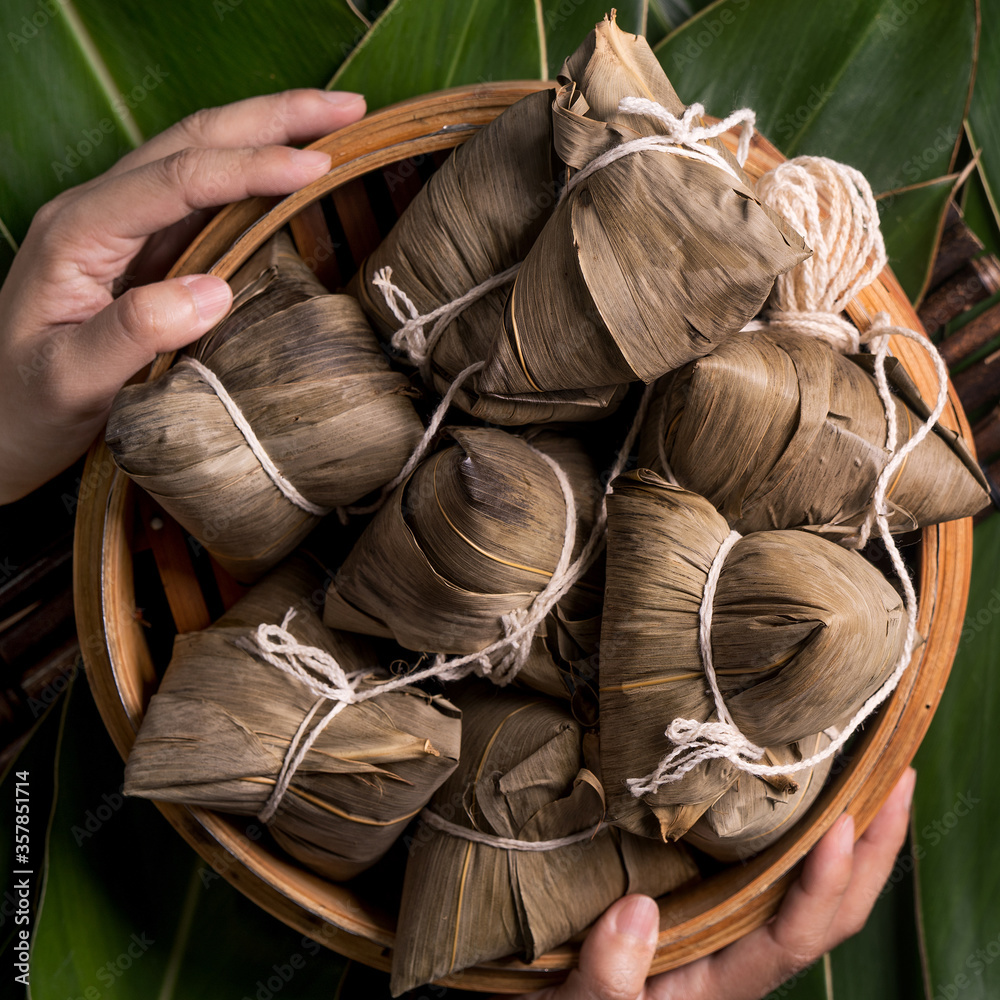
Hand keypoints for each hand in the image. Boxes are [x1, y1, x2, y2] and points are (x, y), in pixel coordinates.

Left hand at [0, 88, 365, 502]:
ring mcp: (124, 228)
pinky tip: (291, 172)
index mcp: (79, 232)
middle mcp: (101, 212)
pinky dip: (255, 173)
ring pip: (201, 155)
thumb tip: (214, 292)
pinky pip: (205, 197)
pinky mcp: (146, 251)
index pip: (176, 179)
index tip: (315, 165)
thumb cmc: (24, 405)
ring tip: (336, 122)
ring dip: (268, 131)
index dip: (249, 168)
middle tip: (347, 108)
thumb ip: (132, 333)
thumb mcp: (69, 381)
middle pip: (193, 141)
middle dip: (273, 117)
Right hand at [513, 767, 915, 999]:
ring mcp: (733, 919)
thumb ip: (609, 979)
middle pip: (833, 909)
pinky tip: (801, 781)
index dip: (823, 886)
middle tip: (897, 773)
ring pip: (814, 883)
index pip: (793, 936)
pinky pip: (776, 862)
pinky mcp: (713, 893)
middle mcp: (742, 948)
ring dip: (853, 828)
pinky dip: (805, 823)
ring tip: (871, 765)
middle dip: (874, 848)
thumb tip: (635, 913)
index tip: (839, 827)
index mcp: (724, 979)